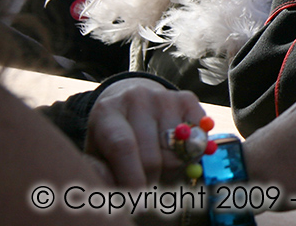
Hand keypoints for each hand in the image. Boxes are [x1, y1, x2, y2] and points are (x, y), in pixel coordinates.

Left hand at [84, 77, 205, 186]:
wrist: (132, 102)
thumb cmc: (113, 136)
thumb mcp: (98, 153)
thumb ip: (101, 173)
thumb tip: (119, 189)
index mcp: (107, 112)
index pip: (123, 147)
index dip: (132, 177)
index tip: (137, 199)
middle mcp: (136, 98)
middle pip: (152, 154)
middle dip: (151, 180)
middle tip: (147, 187)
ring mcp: (164, 97)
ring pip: (177, 151)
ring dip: (171, 169)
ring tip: (159, 166)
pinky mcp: (187, 99)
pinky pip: (197, 140)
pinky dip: (191, 155)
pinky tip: (176, 152)